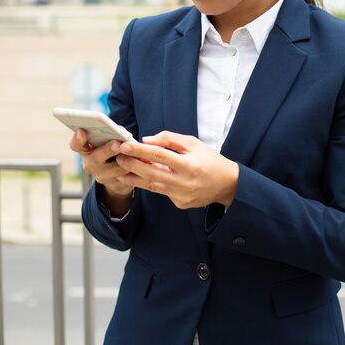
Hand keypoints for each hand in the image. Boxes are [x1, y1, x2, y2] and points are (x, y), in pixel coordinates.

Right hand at [70, 129, 133, 213]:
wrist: (118, 178)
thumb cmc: (113, 151)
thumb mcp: (110, 141)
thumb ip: (113, 134)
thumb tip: (122, 132)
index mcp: (86, 150)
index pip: (76, 145)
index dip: (77, 139)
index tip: (82, 131)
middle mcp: (89, 164)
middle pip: (95, 158)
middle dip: (107, 150)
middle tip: (117, 144)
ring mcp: (101, 177)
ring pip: (115, 168)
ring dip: (127, 159)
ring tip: (137, 151)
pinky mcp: (115, 185)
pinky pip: (127, 176)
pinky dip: (135, 167)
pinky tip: (143, 161)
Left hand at [113, 130, 238, 209]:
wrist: (227, 184)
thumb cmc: (209, 159)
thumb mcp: (193, 143)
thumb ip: (170, 139)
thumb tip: (146, 140)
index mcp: (189, 164)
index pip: (159, 155)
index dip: (140, 150)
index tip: (125, 145)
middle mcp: (185, 182)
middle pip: (152, 173)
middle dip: (132, 165)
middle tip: (118, 157)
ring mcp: (182, 196)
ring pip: (152, 186)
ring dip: (135, 178)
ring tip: (120, 170)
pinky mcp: (180, 204)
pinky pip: (162, 192)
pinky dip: (152, 185)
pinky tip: (140, 179)